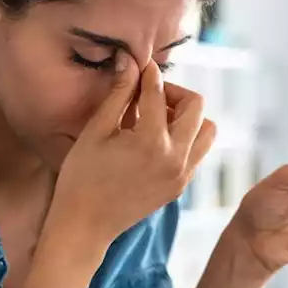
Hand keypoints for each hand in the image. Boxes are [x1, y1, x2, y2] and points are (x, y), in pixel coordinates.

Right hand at [53, 55, 216, 248]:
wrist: (84, 226)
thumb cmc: (81, 177)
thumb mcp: (96, 131)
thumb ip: (119, 94)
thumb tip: (129, 61)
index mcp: (152, 141)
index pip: (159, 92)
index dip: (147, 73)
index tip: (139, 65)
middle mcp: (176, 158)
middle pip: (196, 106)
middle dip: (173, 93)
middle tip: (147, 96)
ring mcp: (182, 175)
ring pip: (206, 130)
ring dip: (186, 117)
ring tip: (156, 119)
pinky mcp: (180, 186)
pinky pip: (197, 152)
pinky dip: (184, 138)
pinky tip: (155, 140)